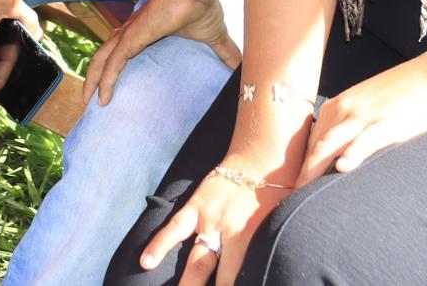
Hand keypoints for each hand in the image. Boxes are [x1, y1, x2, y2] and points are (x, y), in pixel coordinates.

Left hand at [84, 0, 240, 106]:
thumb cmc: (201, 5)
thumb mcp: (213, 37)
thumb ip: (224, 54)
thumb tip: (241, 70)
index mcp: (145, 32)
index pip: (121, 53)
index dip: (112, 70)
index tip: (111, 90)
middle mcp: (132, 32)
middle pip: (104, 57)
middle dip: (95, 78)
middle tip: (91, 102)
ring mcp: (130, 33)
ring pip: (102, 60)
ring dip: (93, 81)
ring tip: (89, 103)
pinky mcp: (132, 36)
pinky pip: (113, 62)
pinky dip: (105, 80)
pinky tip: (101, 98)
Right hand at [138, 166, 288, 285]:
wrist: (260, 154)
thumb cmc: (279, 191)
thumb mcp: (281, 223)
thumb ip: (269, 249)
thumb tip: (274, 272)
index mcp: (246, 236)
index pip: (234, 279)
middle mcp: (224, 230)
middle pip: (210, 273)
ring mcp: (206, 217)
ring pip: (192, 258)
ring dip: (185, 283)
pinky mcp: (194, 205)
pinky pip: (174, 228)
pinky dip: (159, 245)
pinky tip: (145, 262)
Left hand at [298, 60, 426, 182]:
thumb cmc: (404, 95)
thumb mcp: (369, 105)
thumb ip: (352, 126)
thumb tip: (340, 154)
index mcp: (338, 106)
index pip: (313, 143)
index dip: (302, 167)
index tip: (293, 190)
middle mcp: (344, 109)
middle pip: (316, 148)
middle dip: (302, 175)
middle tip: (290, 200)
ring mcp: (365, 116)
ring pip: (331, 145)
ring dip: (315, 170)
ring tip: (303, 194)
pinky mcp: (387, 123)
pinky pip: (365, 141)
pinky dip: (352, 154)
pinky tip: (342, 168)